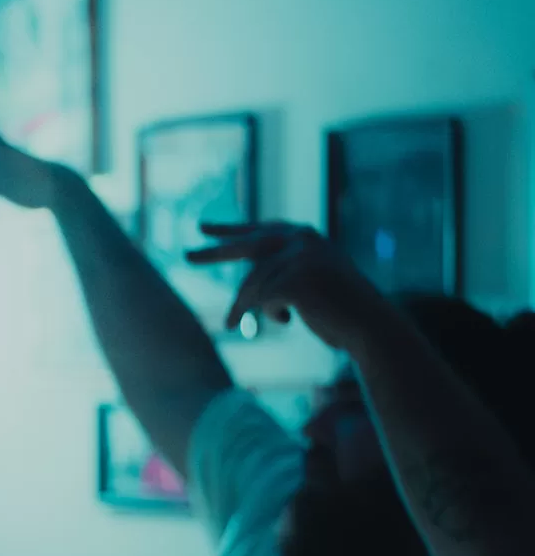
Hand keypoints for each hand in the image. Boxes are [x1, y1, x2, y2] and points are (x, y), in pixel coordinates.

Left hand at [185, 222, 385, 353]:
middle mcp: (302, 239)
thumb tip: (249, 285)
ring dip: (244, 308)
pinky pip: (263, 301)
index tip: (205, 229)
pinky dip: (270, 315)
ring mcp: (299, 257)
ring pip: (252, 285)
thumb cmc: (342, 312)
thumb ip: (284, 273)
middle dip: (214, 253)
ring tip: (235, 324)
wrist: (371, 327)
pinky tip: (290, 320)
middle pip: (246, 247)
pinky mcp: (294, 279)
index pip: (259, 230)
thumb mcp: (310, 283)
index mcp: (306, 236)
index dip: (231, 231)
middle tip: (185, 256)